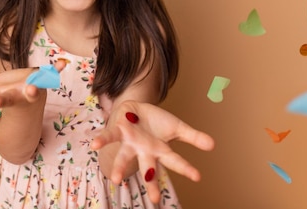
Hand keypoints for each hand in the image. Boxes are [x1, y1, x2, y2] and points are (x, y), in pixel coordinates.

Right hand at [0, 60, 65, 108]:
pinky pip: (50, 77)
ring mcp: (31, 92)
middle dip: (2, 100)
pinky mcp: (42, 85)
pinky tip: (62, 63)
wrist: (26, 113)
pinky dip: (56, 70)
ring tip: (32, 89)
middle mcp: (16, 98)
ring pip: (31, 93)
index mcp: (2, 100)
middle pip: (8, 100)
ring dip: (33, 90)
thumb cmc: (3, 96)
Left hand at [90, 100, 213, 202]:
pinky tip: (93, 144)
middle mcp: (144, 151)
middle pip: (148, 168)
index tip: (198, 176)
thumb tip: (213, 145)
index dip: (185, 168)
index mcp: (159, 150)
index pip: (175, 161)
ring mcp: (130, 143)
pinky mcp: (118, 131)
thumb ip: (193, 137)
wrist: (136, 107)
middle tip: (154, 199)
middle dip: (150, 182)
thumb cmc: (155, 122)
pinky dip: (101, 140)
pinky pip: (109, 136)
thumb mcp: (176, 127)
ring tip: (114, 179)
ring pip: (125, 157)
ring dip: (119, 167)